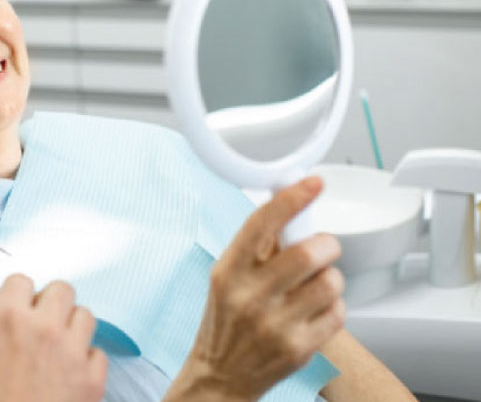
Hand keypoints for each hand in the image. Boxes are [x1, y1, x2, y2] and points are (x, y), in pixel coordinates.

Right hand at [0, 275, 107, 401]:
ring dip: (72, 326)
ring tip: (57, 344)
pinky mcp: (91, 380)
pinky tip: (70, 371)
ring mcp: (72, 353)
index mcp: (6, 317)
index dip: (17, 294)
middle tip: (39, 322)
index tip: (15, 309)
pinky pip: (99, 353)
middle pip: (62, 290)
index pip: (23, 280)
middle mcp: (44, 327)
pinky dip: (87, 360)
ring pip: (85, 316)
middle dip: (50, 302)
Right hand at [168, 176, 344, 401]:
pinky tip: (315, 310)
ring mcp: (275, 324)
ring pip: (330, 282)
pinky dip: (334, 306)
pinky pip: (337, 312)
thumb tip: (287, 203)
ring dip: (331, 277)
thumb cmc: (226, 320)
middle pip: (308, 253)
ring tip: (316, 284)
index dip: (291, 198)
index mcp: (229, 270)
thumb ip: (257, 245)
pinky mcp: (298, 348)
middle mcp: (249, 296)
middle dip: (326, 245)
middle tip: (323, 247)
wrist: (220, 374)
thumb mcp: (227, 276)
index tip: (313, 182)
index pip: (261, 223)